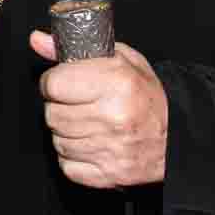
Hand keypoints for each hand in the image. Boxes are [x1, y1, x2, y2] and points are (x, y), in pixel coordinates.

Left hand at [29, 29, 166, 187]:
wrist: (176, 138)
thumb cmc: (146, 96)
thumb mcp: (121, 60)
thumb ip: (77, 49)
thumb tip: (37, 40)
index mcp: (117, 82)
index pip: (53, 84)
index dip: (55, 82)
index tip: (65, 83)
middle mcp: (113, 116)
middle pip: (52, 113)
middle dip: (60, 107)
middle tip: (80, 104)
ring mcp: (110, 149)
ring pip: (57, 140)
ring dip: (67, 132)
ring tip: (88, 123)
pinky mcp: (108, 174)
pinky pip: (67, 165)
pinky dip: (74, 156)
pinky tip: (91, 144)